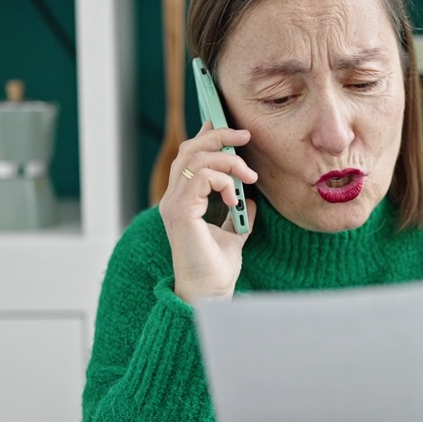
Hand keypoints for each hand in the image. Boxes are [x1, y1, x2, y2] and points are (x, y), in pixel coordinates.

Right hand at [157, 122, 258, 302]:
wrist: (210, 293)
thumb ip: (237, 212)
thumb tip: (249, 196)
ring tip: (248, 176)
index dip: (207, 135)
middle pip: (190, 148)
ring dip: (228, 160)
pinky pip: (202, 176)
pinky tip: (234, 198)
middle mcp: (173, 198)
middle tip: (245, 136)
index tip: (231, 128)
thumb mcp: (233, 233)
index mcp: (182, 200)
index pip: (189, 156)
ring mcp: (174, 203)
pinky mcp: (181, 211)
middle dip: (220, 136)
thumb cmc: (217, 269)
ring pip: (196, 157)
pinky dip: (224, 180)